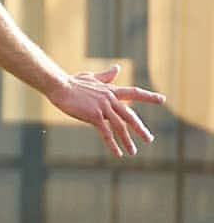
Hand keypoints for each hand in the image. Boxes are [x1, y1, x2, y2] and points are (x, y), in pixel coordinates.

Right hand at [46, 65, 165, 156]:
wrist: (60, 86)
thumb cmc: (72, 82)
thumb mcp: (92, 78)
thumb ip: (106, 76)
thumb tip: (117, 69)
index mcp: (111, 90)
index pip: (134, 93)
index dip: (148, 96)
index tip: (162, 100)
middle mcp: (111, 99)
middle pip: (130, 115)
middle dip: (140, 128)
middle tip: (149, 139)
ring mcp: (103, 107)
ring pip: (120, 126)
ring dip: (127, 141)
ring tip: (133, 152)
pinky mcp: (94, 116)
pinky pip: (106, 133)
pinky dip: (112, 144)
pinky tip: (117, 154)